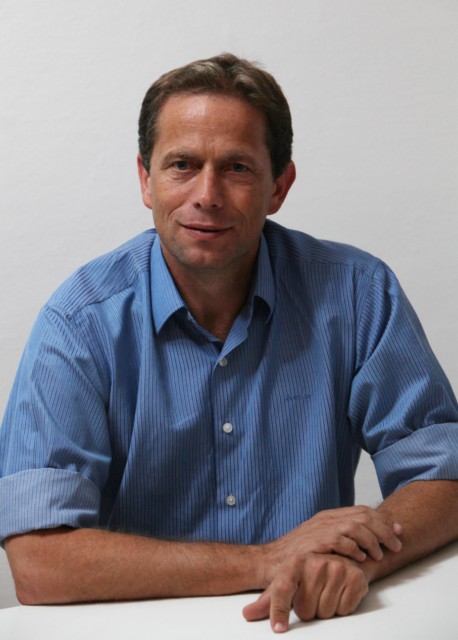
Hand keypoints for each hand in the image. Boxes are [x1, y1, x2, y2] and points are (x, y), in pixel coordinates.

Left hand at [243, 553, 368, 632]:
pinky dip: (342, 608)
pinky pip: (345, 610)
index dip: (279, 611)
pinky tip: (340, 593)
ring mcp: (337, 568)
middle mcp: (316, 562)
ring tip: (326, 593)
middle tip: (311, 596)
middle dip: (308, 610)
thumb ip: (267, 601)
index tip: (278, 628)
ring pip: (326, 613)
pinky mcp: (356, 577)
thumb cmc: (308, 574)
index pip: (283, 589)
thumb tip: (246, 614)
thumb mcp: (286, 582)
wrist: (339, 557)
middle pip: (306, 610)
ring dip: (325, 610)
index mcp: (295, 563)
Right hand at [267, 506, 401, 563]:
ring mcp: (319, 529)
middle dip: (384, 530)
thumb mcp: (320, 541)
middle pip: (363, 515)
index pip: (362, 511)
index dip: (383, 521)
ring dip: (372, 540)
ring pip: (355, 525)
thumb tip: (367, 542)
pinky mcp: (313, 542)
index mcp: (329, 516)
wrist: (269, 561)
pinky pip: (340, 539)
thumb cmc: (296, 555)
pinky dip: (354, 548)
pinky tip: (361, 559)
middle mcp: (325, 519)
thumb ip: (341, 538)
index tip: (398, 532)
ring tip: (380, 555)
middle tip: (396, 545)